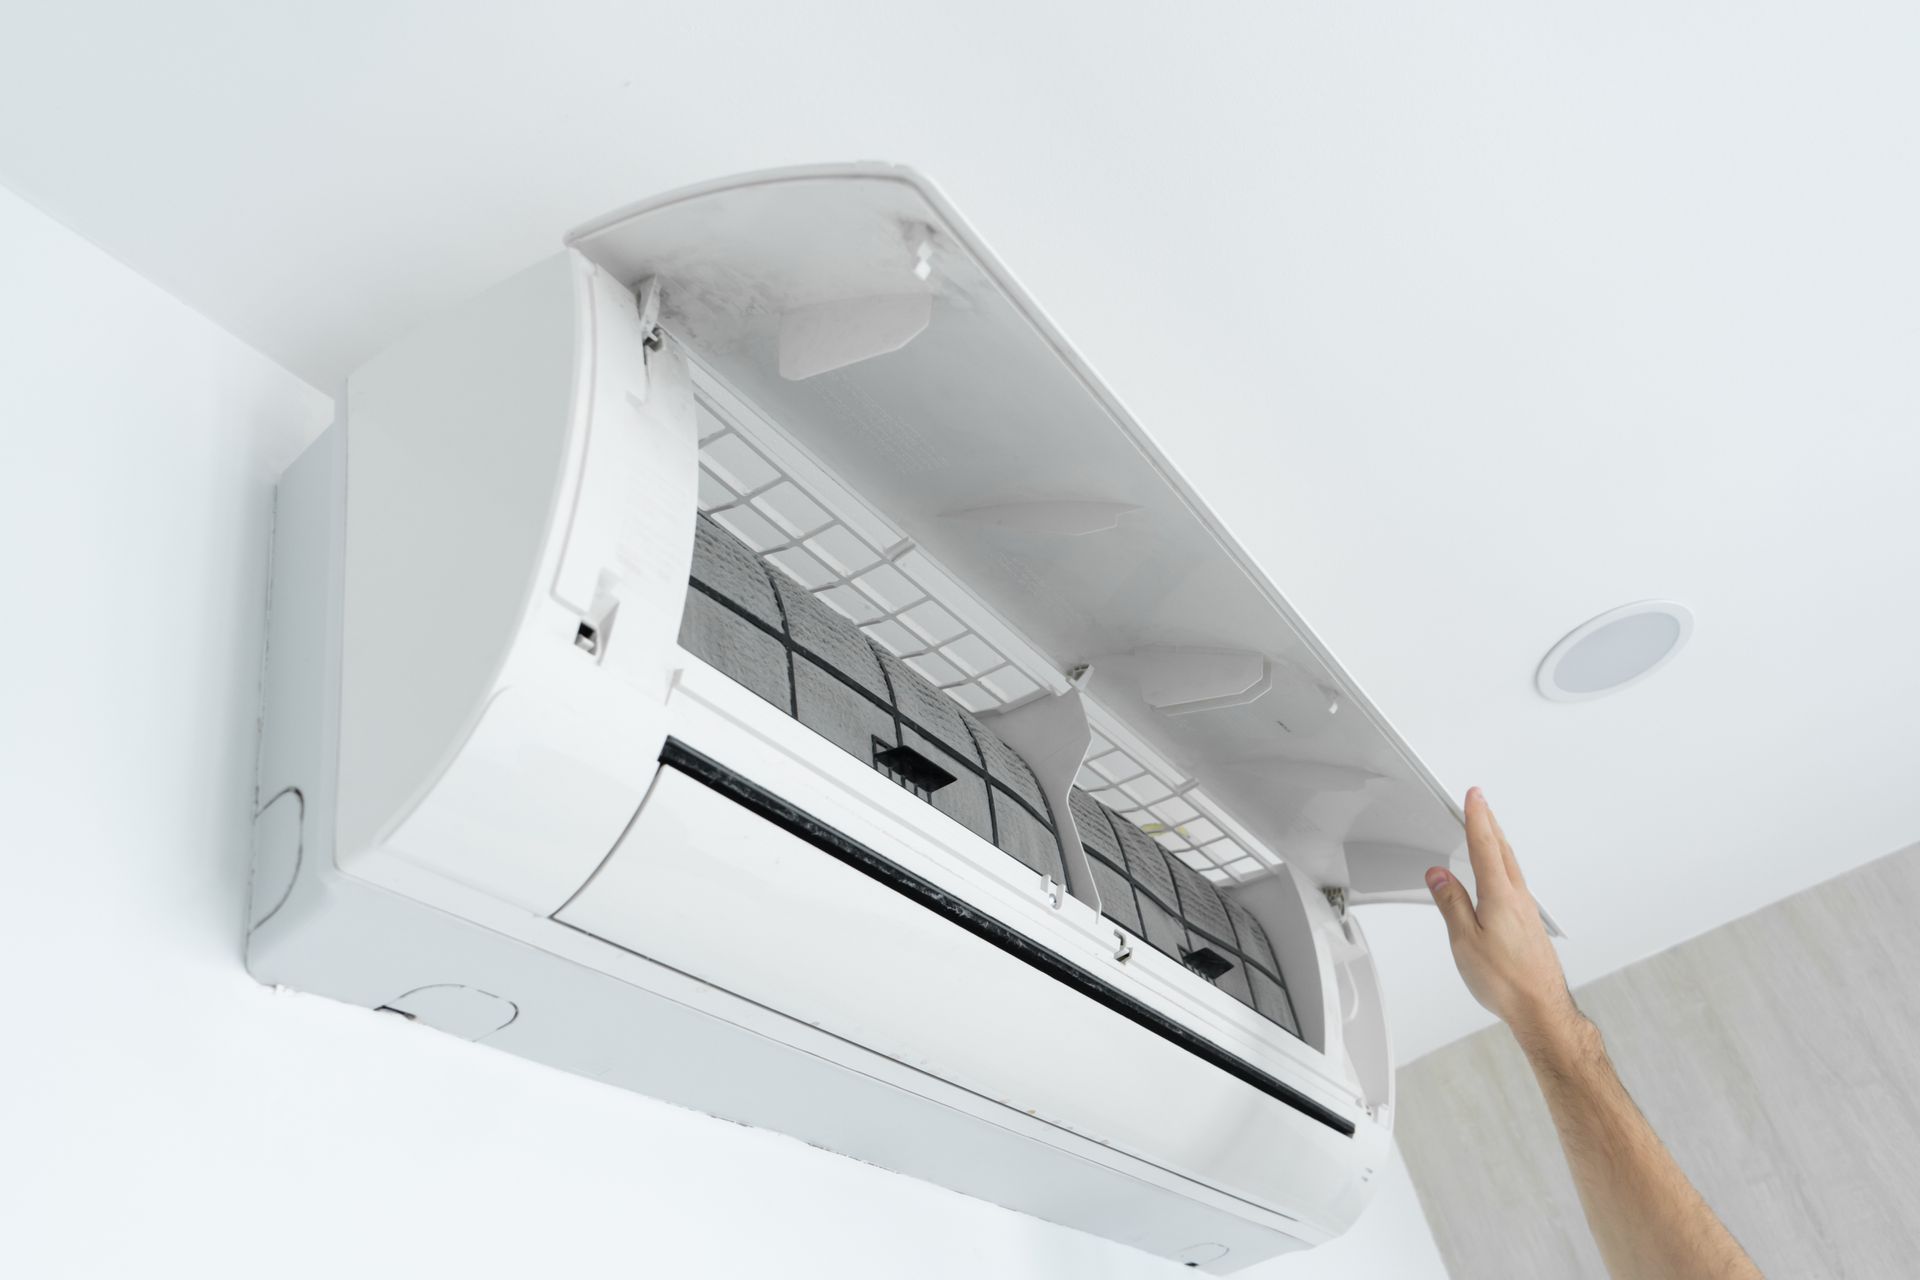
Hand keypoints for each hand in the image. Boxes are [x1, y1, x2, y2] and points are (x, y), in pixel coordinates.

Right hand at [1426, 788, 1577, 1044]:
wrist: (1542, 1008)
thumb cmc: (1506, 980)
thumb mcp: (1465, 941)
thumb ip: (1451, 903)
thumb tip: (1439, 874)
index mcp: (1499, 896)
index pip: (1485, 846)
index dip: (1477, 817)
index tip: (1473, 795)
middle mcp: (1518, 898)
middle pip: (1502, 850)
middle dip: (1490, 823)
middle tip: (1480, 802)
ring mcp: (1528, 911)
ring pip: (1511, 866)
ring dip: (1498, 843)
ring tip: (1488, 830)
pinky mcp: (1530, 924)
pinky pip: (1516, 883)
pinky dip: (1504, 866)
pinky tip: (1500, 876)